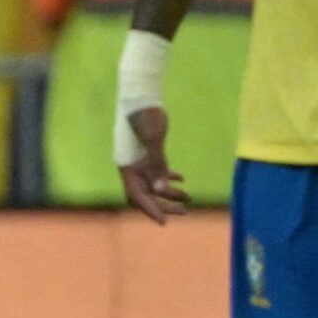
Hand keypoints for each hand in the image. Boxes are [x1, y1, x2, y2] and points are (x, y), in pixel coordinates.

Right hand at [119, 106, 189, 222]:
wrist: (141, 95)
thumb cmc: (145, 115)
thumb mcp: (153, 139)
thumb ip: (157, 165)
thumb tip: (161, 190)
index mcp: (128, 166)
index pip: (137, 195)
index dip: (150, 209)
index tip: (164, 222)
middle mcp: (132, 167)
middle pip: (146, 194)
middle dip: (164, 205)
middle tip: (184, 212)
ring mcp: (139, 160)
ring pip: (153, 184)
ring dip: (169, 193)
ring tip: (189, 198)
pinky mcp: (146, 152)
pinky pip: (157, 171)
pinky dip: (168, 177)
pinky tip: (182, 179)